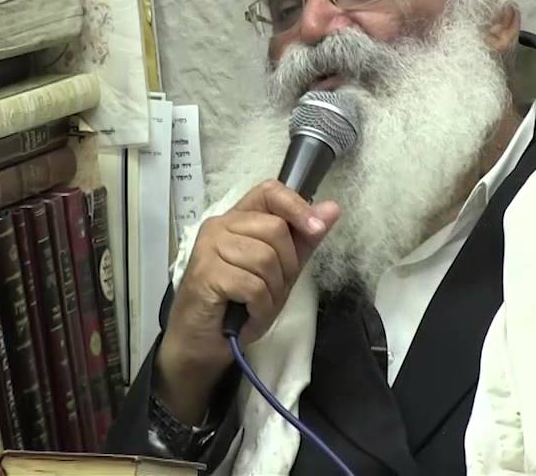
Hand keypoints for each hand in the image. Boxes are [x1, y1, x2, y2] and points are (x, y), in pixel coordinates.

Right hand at [155, 179, 339, 422]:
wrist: (203, 343)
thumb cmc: (239, 304)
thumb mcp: (280, 271)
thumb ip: (304, 240)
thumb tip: (332, 209)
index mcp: (238, 219)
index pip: (269, 192)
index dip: (296, 206)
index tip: (316, 230)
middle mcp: (219, 226)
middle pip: (274, 229)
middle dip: (286, 267)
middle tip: (272, 290)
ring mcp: (209, 248)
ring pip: (265, 258)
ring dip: (272, 291)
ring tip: (257, 305)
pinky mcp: (205, 274)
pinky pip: (252, 285)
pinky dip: (259, 306)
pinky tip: (248, 314)